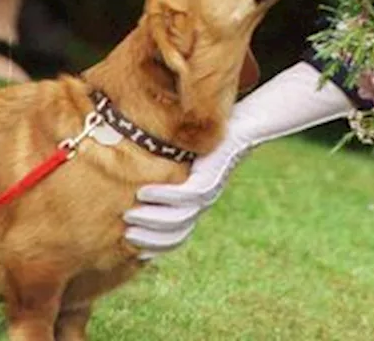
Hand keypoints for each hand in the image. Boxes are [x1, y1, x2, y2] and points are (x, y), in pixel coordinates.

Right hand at [122, 62, 352, 258]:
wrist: (247, 124)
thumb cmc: (214, 138)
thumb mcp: (187, 159)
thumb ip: (168, 171)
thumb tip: (136, 179)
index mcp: (199, 202)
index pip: (177, 237)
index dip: (156, 246)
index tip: (133, 248)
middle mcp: (205, 202)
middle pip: (176, 233)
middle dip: (149, 239)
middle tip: (125, 234)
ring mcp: (209, 192)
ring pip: (178, 219)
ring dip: (151, 220)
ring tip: (130, 214)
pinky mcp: (211, 178)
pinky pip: (185, 195)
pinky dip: (162, 197)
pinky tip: (144, 192)